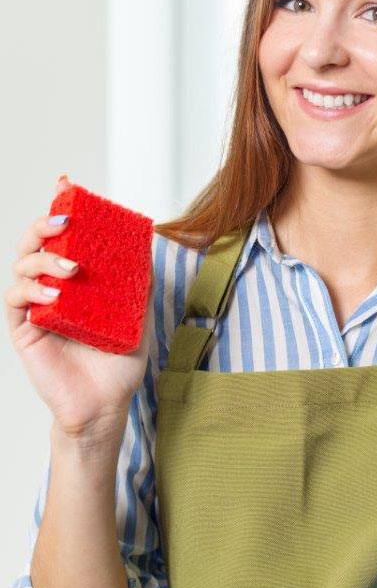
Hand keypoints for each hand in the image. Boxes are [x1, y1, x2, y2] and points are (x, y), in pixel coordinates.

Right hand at [4, 175, 154, 443]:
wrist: (106, 403)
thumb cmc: (119, 362)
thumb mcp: (137, 315)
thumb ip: (137, 285)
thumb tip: (148, 249)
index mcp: (76, 281)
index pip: (63, 237)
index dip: (60, 208)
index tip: (66, 183)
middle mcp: (52, 287)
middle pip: (35, 243)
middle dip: (45, 225)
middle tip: (65, 223)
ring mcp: (35, 306)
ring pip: (22, 264)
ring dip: (44, 258)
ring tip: (71, 269)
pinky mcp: (24, 328)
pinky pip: (16, 298)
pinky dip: (31, 288)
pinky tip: (53, 293)